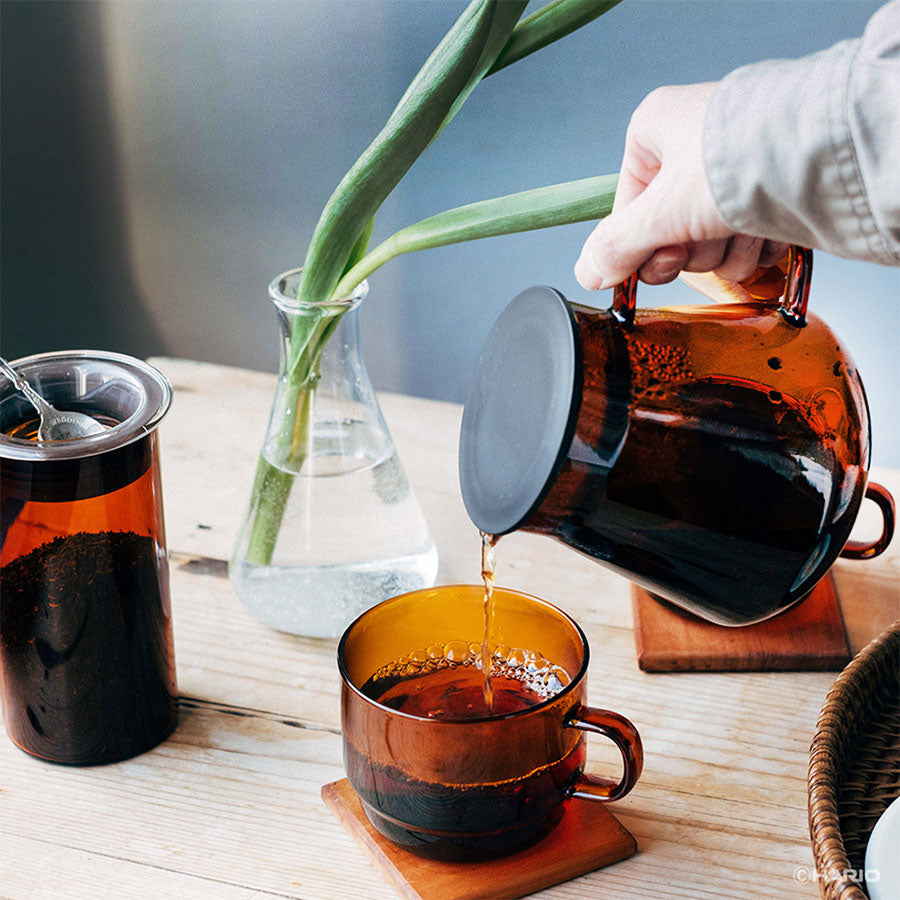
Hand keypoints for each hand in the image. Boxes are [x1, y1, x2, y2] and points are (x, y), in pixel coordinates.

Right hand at [575, 82, 787, 289]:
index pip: (628, 209)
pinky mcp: (772, 189)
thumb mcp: (660, 213)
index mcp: (655, 131)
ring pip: (710, 241)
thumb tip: (588, 272)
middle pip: (670, 230)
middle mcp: (693, 146)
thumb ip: (617, 247)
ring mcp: (734, 167)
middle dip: (690, 248)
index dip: (641, 245)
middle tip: (702, 240)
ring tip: (744, 230)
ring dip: (725, 252)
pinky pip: (746, 239)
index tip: (658, 258)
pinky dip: (756, 247)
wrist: (821, 155)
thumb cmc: (738, 159)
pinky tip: (768, 230)